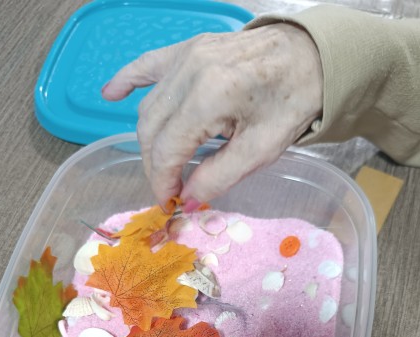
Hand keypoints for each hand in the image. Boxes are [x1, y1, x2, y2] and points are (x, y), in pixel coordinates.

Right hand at [102, 24, 322, 204]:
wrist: (310, 56)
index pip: (166, 150)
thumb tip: (188, 199)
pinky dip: (127, 81)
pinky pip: (147, 65)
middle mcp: (190, 71)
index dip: (162, 182)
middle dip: (155, 166)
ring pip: (149, 106)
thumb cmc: (292, 102)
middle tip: (170, 190)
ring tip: (164, 165)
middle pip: (150, 130)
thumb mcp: (261, 150)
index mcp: (210, 96)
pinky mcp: (188, 49)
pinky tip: (109, 94)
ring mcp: (186, 56)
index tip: (168, 204)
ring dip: (150, 140)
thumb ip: (219, 177)